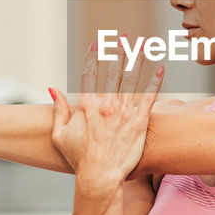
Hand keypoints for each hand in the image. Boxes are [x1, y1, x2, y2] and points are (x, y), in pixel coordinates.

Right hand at [50, 38, 163, 187]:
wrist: (99, 177)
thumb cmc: (79, 158)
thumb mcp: (60, 134)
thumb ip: (58, 109)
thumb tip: (53, 89)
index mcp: (86, 105)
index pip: (89, 73)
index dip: (94, 56)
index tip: (98, 43)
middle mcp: (106, 104)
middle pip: (113, 71)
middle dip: (118, 51)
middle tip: (124, 37)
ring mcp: (124, 112)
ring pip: (132, 79)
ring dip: (138, 59)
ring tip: (144, 44)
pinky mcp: (139, 122)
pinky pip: (149, 97)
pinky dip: (155, 82)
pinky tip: (161, 69)